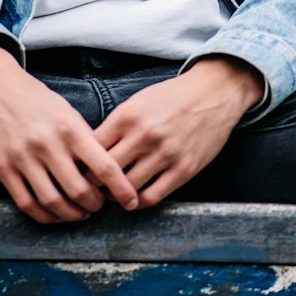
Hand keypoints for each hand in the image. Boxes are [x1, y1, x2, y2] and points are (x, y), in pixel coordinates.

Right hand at [0, 39, 138, 223]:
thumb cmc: (34, 97)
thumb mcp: (66, 110)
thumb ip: (84, 138)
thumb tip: (104, 170)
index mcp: (69, 127)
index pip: (103, 166)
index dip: (120, 189)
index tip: (130, 201)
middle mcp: (47, 144)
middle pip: (79, 191)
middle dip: (94, 206)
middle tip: (99, 207)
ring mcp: (23, 157)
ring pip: (53, 202)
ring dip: (71, 215)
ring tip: (78, 213)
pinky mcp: (3, 167)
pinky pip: (26, 203)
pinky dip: (44, 216)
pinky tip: (53, 215)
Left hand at [92, 56, 264, 209]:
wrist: (213, 93)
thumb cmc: (172, 97)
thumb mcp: (138, 101)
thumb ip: (117, 125)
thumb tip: (92, 150)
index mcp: (128, 116)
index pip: (92, 148)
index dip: (83, 162)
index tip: (82, 170)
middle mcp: (144, 135)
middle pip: (106, 172)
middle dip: (96, 183)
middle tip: (95, 188)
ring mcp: (165, 154)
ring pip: (128, 188)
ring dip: (117, 196)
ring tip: (114, 195)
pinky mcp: (184, 169)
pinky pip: (153, 196)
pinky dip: (140, 202)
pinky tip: (136, 198)